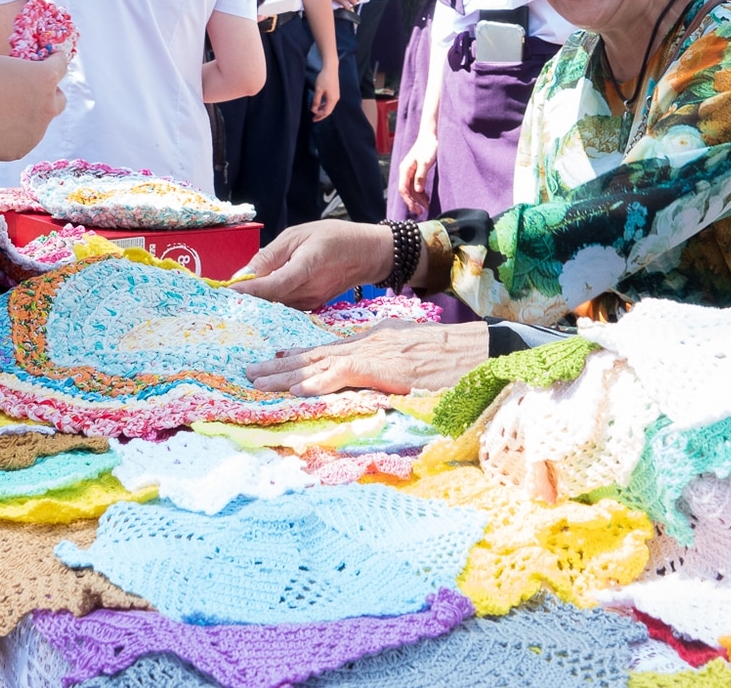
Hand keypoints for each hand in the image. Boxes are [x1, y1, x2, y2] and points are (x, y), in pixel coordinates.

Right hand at [0, 44, 70, 162]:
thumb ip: (9, 69)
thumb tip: (9, 74)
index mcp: (43, 78)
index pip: (61, 66)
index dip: (55, 61)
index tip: (53, 61)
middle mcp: (46, 106)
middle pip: (59, 99)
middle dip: (48, 95)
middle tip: (32, 91)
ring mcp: (36, 132)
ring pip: (39, 123)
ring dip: (28, 116)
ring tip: (3, 111)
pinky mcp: (20, 150)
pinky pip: (21, 139)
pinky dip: (13, 134)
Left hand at [231, 220, 394, 308]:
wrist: (367, 253)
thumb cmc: (334, 237)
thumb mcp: (298, 234)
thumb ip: (270, 255)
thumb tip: (243, 275)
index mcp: (306, 267)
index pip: (271, 286)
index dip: (246, 291)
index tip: (223, 293)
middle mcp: (308, 291)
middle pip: (269, 301)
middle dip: (244, 299)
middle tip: (218, 297)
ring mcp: (311, 302)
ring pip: (275, 307)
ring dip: (255, 302)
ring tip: (233, 297)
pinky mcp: (312, 306)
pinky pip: (285, 307)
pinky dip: (270, 302)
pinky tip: (257, 297)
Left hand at [248, 320, 489, 393]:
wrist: (478, 350)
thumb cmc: (456, 359)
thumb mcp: (417, 357)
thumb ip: (394, 364)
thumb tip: (381, 377)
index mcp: (377, 341)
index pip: (331, 348)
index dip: (302, 355)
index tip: (278, 358)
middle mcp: (368, 343)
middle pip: (316, 354)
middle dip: (282, 364)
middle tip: (252, 371)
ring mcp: (372, 354)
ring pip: (317, 364)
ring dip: (284, 374)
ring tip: (256, 381)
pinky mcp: (378, 367)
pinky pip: (338, 376)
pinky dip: (313, 382)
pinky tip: (293, 389)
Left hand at [310, 63, 340, 120]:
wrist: (331, 68)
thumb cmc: (324, 78)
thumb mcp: (318, 90)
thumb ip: (316, 101)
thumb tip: (314, 110)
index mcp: (332, 99)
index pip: (326, 112)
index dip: (319, 116)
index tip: (312, 117)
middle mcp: (336, 98)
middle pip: (329, 111)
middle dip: (321, 115)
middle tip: (314, 119)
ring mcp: (336, 95)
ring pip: (329, 106)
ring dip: (323, 110)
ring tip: (316, 112)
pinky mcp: (335, 92)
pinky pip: (330, 102)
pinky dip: (324, 105)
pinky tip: (320, 104)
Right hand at [398, 130, 437, 214]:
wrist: (430, 136)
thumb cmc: (428, 147)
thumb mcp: (426, 162)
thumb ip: (421, 176)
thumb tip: (418, 191)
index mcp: (405, 170)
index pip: (403, 189)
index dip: (408, 201)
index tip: (415, 209)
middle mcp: (406, 172)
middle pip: (407, 191)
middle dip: (413, 202)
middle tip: (421, 212)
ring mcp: (410, 172)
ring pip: (412, 189)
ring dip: (418, 199)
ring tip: (427, 207)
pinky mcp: (416, 171)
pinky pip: (416, 185)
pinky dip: (421, 193)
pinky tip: (427, 198)